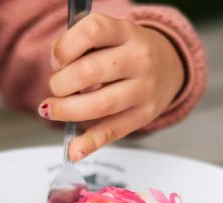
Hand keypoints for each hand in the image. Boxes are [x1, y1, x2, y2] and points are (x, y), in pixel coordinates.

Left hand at [39, 13, 184, 160]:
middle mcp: (139, 58)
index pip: (92, 31)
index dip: (64, 47)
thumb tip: (57, 69)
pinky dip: (90, 143)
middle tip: (55, 87)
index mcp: (126, 32)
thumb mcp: (110, 34)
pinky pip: (112, 131)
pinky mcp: (144, 115)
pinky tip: (74, 150)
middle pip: (89, 72)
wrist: (170, 64)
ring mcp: (144, 89)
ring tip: (52, 109)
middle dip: (60, 83)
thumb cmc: (127, 50)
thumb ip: (81, 44)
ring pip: (99, 105)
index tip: (56, 60)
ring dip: (67, 110)